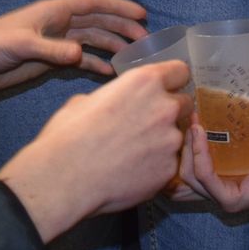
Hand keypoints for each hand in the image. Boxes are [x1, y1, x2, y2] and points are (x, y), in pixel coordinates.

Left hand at [0, 0, 146, 106]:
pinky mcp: (47, 61)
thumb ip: (51, 50)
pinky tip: (109, 74)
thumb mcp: (21, 45)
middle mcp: (57, 24)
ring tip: (133, 59)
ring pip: (91, 41)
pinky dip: (94, 65)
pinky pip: (78, 61)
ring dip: (111, 47)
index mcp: (53, 11)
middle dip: (121, 29)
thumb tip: (81, 54)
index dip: (118, 8)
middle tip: (146, 42)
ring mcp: (54, 43)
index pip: (93, 4)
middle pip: (97, 22)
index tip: (142, 15)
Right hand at [0, 60, 190, 240]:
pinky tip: (133, 171)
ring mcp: (170, 140)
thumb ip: (115, 97)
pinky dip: (156, 166)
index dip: (172, 80)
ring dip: (162, 141)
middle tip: (146, 124)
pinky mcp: (169, 170)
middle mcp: (165, 107)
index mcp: (145, 82)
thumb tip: (116, 103)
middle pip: (184, 104)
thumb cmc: (68, 135)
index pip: (180, 71)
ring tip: (133, 153)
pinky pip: (169, 163)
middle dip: (169, 112)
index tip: (165, 89)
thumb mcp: (87, 100)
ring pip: (177, 136)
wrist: (64, 178)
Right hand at [170, 115, 248, 211]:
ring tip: (195, 121)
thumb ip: (228, 115)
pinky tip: (201, 133)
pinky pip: (204, 177)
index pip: (187, 163)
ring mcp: (224, 197)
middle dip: (180, 141)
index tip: (182, 114)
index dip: (180, 140)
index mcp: (222, 174)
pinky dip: (199, 154)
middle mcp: (219, 188)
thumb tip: (205, 92)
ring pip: (189, 173)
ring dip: (189, 144)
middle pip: (183, 168)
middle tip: (188, 115)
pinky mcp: (232, 200)